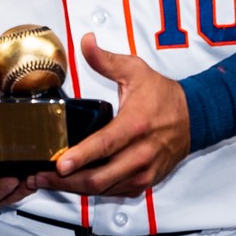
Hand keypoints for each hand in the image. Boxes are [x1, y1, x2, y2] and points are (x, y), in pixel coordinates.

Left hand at [31, 34, 190, 198]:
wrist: (195, 118)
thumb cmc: (165, 97)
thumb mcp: (136, 71)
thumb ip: (106, 60)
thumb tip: (86, 42)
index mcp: (136, 125)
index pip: (106, 145)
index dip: (81, 157)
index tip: (60, 164)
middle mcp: (141, 153)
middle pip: (100, 178)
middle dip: (66, 182)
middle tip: (41, 177)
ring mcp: (143, 172)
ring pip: (104, 189)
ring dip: (75, 189)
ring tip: (49, 181)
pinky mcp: (144, 183)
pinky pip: (114, 192)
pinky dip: (92, 191)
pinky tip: (74, 184)